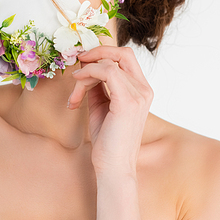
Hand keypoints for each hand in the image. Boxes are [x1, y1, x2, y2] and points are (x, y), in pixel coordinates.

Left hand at [68, 47, 153, 174]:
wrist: (113, 167)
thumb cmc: (107, 141)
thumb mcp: (100, 106)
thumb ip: (97, 86)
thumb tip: (85, 68)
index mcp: (141, 90)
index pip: (125, 58)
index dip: (102, 54)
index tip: (82, 62)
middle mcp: (144, 90)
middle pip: (123, 53)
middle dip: (97, 52)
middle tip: (78, 62)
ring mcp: (139, 95)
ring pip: (108, 64)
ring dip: (85, 75)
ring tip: (75, 96)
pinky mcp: (128, 101)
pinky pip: (106, 72)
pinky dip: (88, 75)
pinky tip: (77, 87)